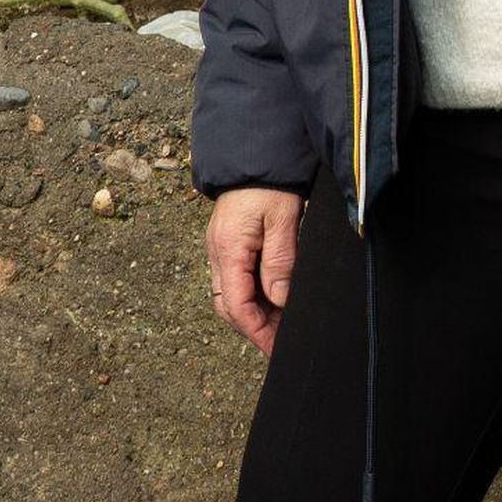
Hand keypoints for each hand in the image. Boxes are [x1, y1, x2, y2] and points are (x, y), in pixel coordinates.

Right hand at [207, 185, 304, 356]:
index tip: (276, 349)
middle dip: (255, 328)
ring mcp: (221, 249)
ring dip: (255, 313)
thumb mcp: (282, 219)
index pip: (237, 305)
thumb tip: (280, 299)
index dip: (257, 331)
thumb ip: (280, 260)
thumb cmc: (269, 182)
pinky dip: (253, 296)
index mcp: (228, 250)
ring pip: (231, 295)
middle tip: (281, 342)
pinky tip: (274, 299)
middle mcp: (218, 254)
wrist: (255, 153)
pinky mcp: (229, 244)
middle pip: (229, 306)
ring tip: (283, 324)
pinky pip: (236, 280)